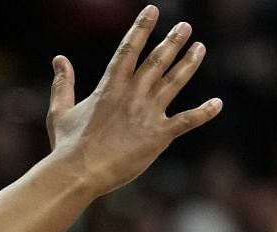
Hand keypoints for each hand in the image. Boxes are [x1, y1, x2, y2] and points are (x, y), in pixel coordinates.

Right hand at [46, 6, 221, 195]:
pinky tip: (217, 104)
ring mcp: (148, 113)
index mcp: (110, 86)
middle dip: (173, 41)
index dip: (141, 28)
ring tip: (200, 47)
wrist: (80, 172)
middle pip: (158, 60)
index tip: (152, 11)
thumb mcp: (60, 111)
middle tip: (185, 27)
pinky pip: (187, 120)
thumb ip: (63, 84)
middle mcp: (133, 93)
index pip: (128, 49)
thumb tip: (59, 59)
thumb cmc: (67, 145)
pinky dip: (204, 112)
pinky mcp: (159, 135)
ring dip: (189, 63)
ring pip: (175, 81)